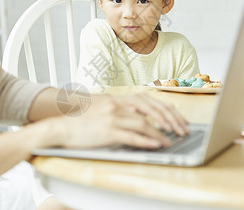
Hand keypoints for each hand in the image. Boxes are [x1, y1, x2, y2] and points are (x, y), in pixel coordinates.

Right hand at [55, 93, 187, 149]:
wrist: (62, 127)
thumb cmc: (84, 122)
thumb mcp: (105, 110)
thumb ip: (123, 112)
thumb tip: (143, 120)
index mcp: (119, 99)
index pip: (149, 101)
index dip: (166, 110)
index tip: (178, 120)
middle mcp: (117, 105)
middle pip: (150, 110)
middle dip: (169, 120)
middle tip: (181, 130)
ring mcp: (112, 117)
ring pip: (143, 124)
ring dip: (160, 134)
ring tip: (170, 142)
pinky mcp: (107, 130)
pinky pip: (131, 136)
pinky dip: (146, 141)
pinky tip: (155, 144)